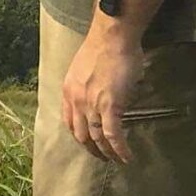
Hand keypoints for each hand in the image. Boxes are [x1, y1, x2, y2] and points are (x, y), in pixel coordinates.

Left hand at [61, 30, 144, 163]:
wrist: (112, 36)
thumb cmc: (104, 45)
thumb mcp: (85, 68)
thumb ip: (89, 85)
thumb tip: (102, 94)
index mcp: (69, 89)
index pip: (68, 120)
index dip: (78, 134)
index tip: (86, 141)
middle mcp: (76, 99)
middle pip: (80, 134)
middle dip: (91, 148)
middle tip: (101, 156)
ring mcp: (91, 104)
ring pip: (96, 138)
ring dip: (106, 152)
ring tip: (115, 160)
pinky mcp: (109, 106)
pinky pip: (113, 135)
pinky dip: (119, 149)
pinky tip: (126, 157)